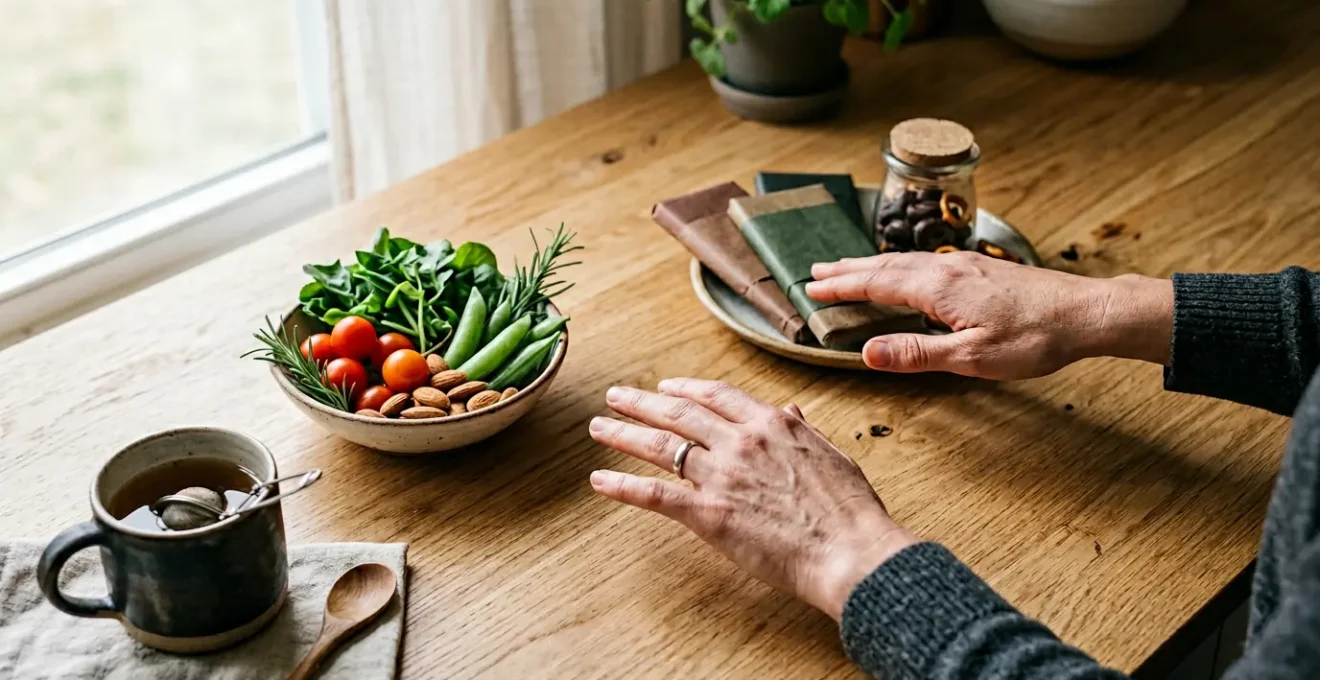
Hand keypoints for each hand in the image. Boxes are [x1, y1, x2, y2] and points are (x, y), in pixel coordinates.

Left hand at [588, 379, 916, 620]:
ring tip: (599, 427)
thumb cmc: (850, 510)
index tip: (666, 386)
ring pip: (661, 446)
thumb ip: (802, 431)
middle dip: (643, 401)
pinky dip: (622, 485)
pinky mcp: (709, 514)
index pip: (716, 395)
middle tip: (617, 396)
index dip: (686, 388)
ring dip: (624, 434)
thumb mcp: (831, 455)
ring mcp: (722, 476)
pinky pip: (655, 494)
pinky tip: (600, 480)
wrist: (850, 550)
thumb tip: (790, 411)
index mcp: (772, 423)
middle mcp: (741, 441)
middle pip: (680, 412)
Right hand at [805, 252, 1173, 379]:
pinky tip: (905, 272)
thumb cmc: (1035, 337)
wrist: (1086, 312)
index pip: (877, 285)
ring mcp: (964, 265)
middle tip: (817, 271)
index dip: (843, 288)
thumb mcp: (971, 357)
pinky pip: (925, 261)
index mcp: (938, 288)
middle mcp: (946, 268)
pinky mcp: (981, 269)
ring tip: (849, 268)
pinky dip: (900, 265)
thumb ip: (916, 353)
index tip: (813, 289)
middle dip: (848, 270)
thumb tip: (867, 352)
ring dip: (871, 265)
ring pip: (905, 260)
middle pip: (885, 265)